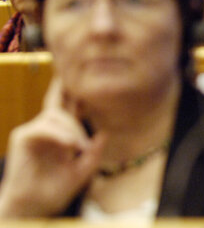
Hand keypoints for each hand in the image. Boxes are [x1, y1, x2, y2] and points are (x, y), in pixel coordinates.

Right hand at [0, 78, 107, 217]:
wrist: (34, 205)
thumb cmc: (57, 188)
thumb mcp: (83, 170)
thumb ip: (94, 153)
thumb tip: (105, 133)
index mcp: (63, 134)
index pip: (71, 108)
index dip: (79, 95)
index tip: (92, 84)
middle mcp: (48, 128)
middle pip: (56, 101)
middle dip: (64, 87)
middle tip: (72, 73)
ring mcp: (35, 131)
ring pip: (55, 115)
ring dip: (71, 128)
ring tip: (79, 146)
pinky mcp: (23, 137)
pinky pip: (43, 128)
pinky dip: (58, 134)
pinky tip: (69, 144)